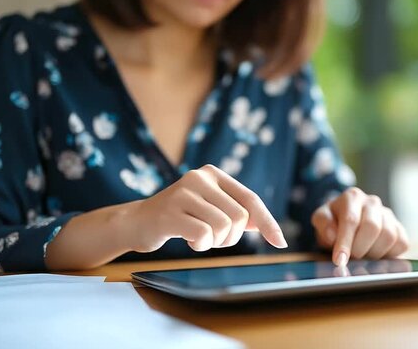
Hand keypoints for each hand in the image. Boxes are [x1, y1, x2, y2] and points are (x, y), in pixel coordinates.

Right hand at [124, 164, 286, 252]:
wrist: (137, 222)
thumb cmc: (180, 217)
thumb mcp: (210, 208)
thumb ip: (236, 212)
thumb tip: (268, 228)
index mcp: (212, 173)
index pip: (251, 199)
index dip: (267, 222)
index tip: (280, 242)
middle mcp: (199, 177)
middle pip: (240, 217)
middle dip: (231, 237)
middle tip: (213, 238)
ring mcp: (183, 192)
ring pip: (223, 227)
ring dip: (215, 242)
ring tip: (198, 237)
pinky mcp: (170, 212)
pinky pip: (204, 235)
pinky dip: (201, 245)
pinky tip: (187, 240)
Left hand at [311, 187, 407, 265]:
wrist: (347, 222)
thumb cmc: (333, 222)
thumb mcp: (321, 219)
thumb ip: (323, 223)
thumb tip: (332, 235)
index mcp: (352, 197)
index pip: (351, 220)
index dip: (345, 243)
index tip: (340, 260)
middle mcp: (372, 202)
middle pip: (372, 227)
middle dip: (359, 248)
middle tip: (351, 257)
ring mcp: (388, 214)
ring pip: (389, 236)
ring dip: (374, 253)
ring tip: (362, 254)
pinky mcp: (399, 228)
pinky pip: (401, 243)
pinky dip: (389, 254)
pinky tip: (374, 253)